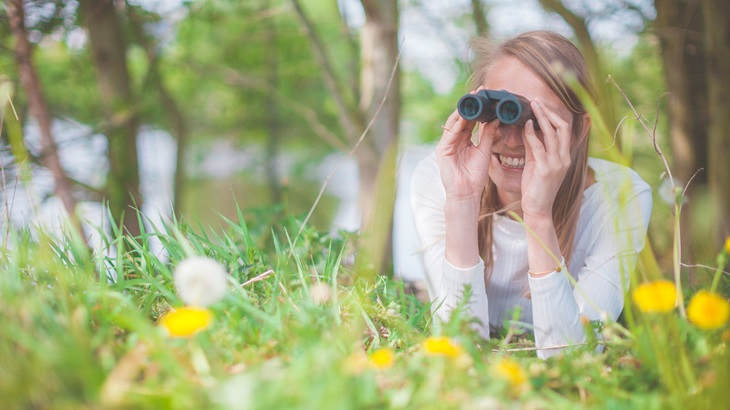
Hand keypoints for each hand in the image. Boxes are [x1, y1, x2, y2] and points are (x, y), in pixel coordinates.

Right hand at [435, 102, 498, 202]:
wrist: (467, 194)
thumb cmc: (475, 176)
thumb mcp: (485, 151)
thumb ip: (488, 136)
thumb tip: (496, 119)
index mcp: (463, 140)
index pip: (469, 121)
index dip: (477, 109)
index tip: (485, 96)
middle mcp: (453, 140)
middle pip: (461, 119)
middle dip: (469, 106)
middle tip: (478, 92)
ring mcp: (446, 145)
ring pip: (454, 124)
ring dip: (462, 112)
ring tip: (471, 99)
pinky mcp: (442, 151)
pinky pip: (450, 135)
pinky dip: (456, 126)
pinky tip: (464, 117)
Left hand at [520, 98, 572, 219]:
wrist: (538, 209)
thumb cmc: (536, 187)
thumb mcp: (536, 163)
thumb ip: (534, 146)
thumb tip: (527, 128)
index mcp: (564, 156)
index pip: (565, 129)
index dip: (554, 115)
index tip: (541, 105)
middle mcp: (564, 158)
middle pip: (562, 127)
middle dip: (549, 112)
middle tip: (536, 101)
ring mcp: (556, 164)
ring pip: (552, 134)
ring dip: (541, 118)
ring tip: (532, 106)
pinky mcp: (545, 170)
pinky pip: (539, 147)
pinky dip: (532, 135)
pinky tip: (525, 126)